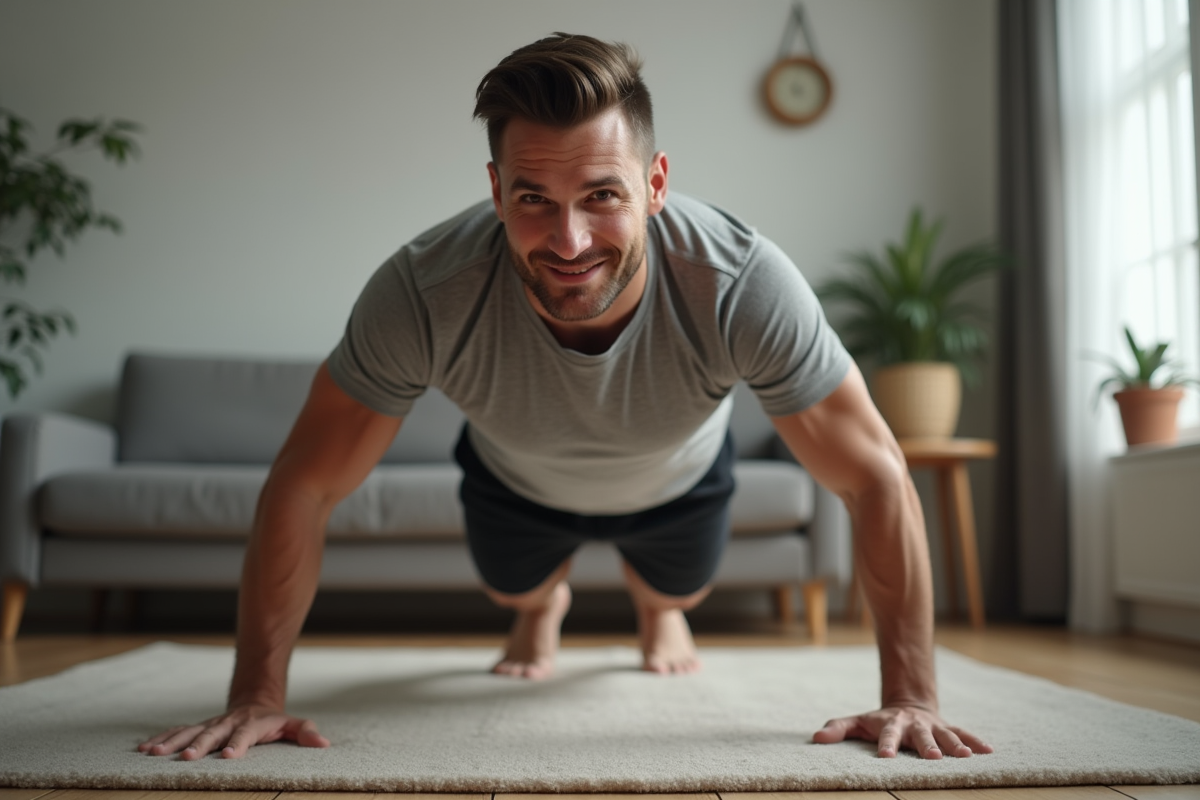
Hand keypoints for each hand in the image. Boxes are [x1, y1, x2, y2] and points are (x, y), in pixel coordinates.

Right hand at [138, 705, 329, 759]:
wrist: (255, 702)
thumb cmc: (275, 722)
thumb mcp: (293, 726)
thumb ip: (306, 733)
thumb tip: (323, 744)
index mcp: (252, 724)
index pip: (245, 735)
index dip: (238, 744)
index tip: (229, 756)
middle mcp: (228, 722)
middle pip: (213, 733)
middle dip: (200, 745)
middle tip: (187, 758)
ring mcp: (211, 723)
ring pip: (190, 731)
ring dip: (173, 742)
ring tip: (154, 753)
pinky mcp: (199, 727)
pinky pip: (178, 731)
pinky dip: (162, 737)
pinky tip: (145, 748)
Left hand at [813, 705, 992, 758]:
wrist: (907, 704)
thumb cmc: (878, 720)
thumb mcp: (857, 722)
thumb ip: (838, 728)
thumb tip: (816, 738)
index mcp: (890, 723)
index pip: (887, 734)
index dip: (886, 744)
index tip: (886, 757)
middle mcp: (913, 724)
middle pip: (920, 735)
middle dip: (927, 745)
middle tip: (934, 758)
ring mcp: (932, 725)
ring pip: (945, 734)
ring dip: (955, 745)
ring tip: (965, 756)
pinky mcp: (947, 728)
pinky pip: (963, 733)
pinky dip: (975, 741)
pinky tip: (988, 751)